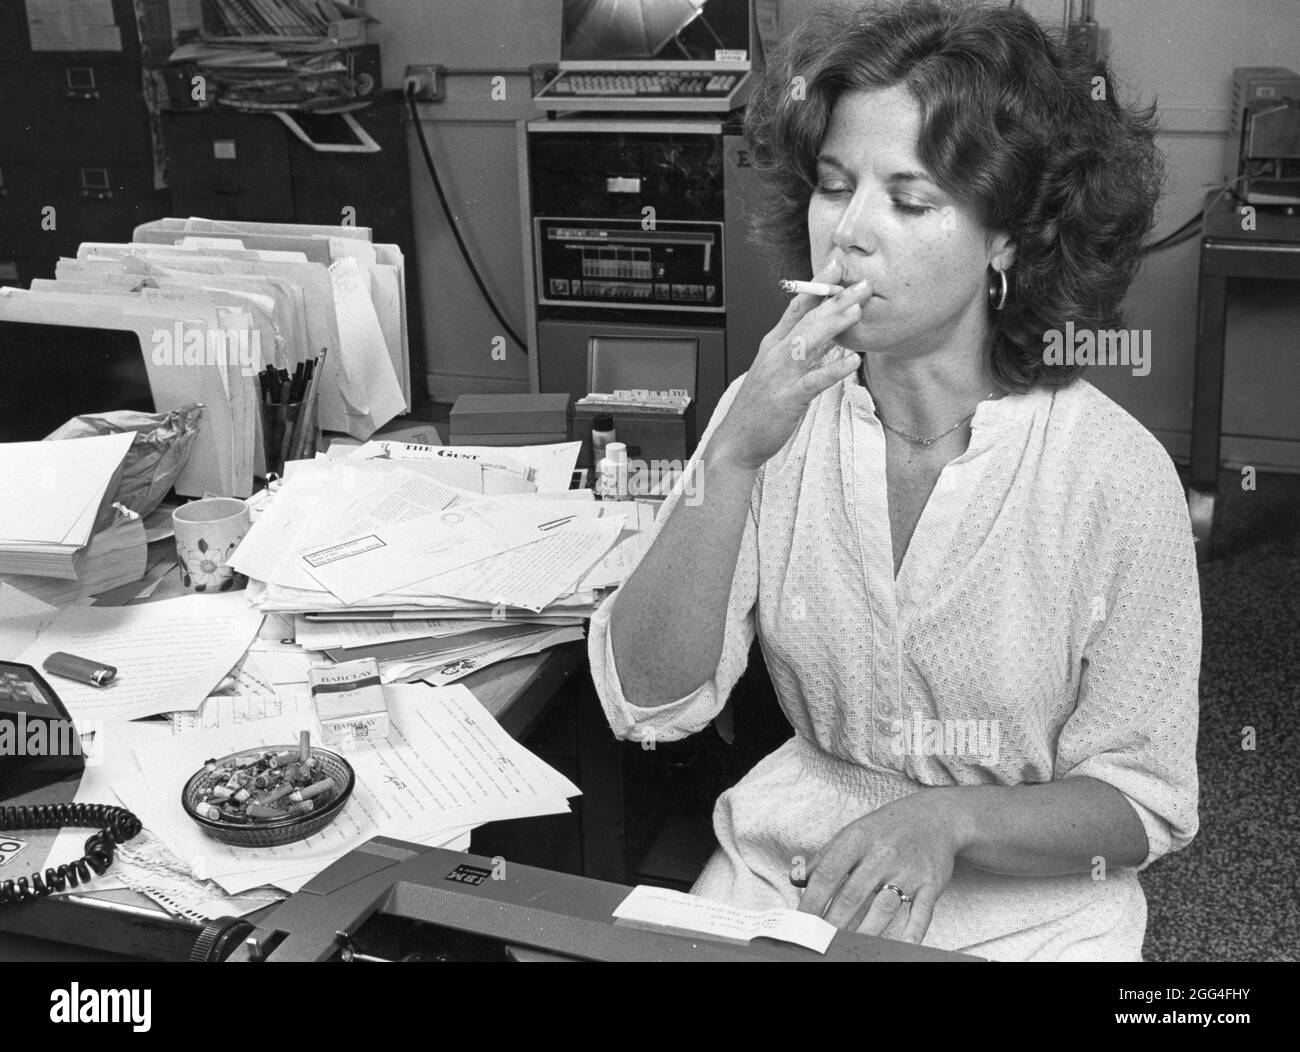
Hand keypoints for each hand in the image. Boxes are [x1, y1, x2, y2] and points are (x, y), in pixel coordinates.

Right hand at [709, 258, 869, 471]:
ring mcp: (781, 376)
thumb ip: (796, 351)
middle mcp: (775, 355)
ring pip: (809, 342)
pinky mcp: (788, 398)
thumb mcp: (774, 371)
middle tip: (860, 283)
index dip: (816, 285)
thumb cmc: (758, 409)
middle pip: (807, 319)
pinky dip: (834, 371)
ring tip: (857, 309)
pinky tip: (853, 362)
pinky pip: (814, 381)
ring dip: (834, 324)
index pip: (796, 307)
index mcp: (772, 346)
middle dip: (835, 299)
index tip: (836, 266)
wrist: (737, 441)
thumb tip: (824, 336)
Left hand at [796, 790, 962, 943]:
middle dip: (833, 922)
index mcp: (857, 840)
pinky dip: (913, 931)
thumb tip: (796, 879)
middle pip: (852, 895)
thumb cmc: (887, 828)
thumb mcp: (852, 832)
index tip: (801, 921)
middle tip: (819, 941)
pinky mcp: (931, 883)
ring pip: (883, 906)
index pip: (828, 873)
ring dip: (865, 931)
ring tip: (849, 948)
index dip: (812, 899)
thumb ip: (824, 857)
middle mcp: (882, 855)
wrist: (935, 816)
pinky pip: (921, 911)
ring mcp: (908, 871)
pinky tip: (902, 946)